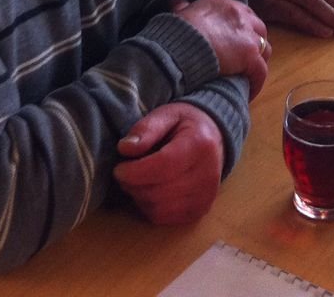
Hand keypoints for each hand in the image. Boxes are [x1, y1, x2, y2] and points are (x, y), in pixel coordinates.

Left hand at [114, 103, 224, 224]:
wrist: (214, 138)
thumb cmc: (186, 125)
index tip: (119, 168)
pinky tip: (148, 191)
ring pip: (159, 209)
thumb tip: (125, 149)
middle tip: (124, 173)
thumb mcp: (167, 115)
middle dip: (133, 185)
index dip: (136, 172)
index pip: (164, 166)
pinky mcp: (199, 211)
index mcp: (200, 145)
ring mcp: (205, 196)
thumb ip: (146, 129)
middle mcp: (207, 175)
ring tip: (136, 181)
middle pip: (159, 191)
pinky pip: (164, 218)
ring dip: (139, 197)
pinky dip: (149, 207)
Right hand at [168, 0, 268, 97]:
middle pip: (259, 29)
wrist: (180, 45)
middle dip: (256, 43)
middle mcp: (240, 14)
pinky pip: (261, 71)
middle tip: (247, 60)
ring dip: (258, 61)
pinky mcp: (250, 55)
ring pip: (264, 48)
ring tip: (249, 76)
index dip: (243, 29)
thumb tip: (178, 3)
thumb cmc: (176, 32)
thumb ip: (183, 8)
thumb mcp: (181, 14)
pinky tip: (249, 92)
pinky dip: (256, 82)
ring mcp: (247, 34)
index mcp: (224, 3)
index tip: (238, 42)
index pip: (243, 14)